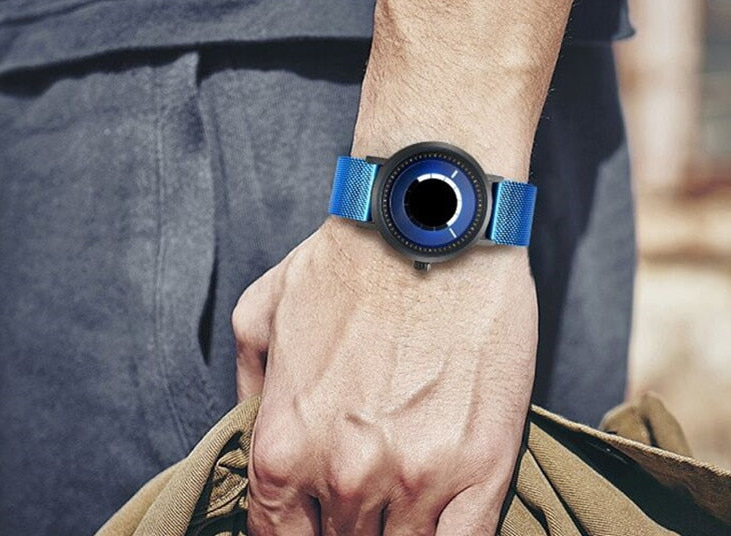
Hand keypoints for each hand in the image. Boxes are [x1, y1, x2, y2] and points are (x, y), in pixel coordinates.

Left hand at [232, 215, 537, 535]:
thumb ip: (249, 390)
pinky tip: (439, 517)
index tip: (311, 517)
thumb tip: (256, 434)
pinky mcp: (482, 468)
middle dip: (345, 523)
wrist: (429, 225)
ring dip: (397, 528)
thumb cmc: (350, 262)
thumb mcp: (262, 312)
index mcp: (285, 444)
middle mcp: (345, 474)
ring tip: (403, 488)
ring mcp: (417, 477)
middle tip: (364, 481)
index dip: (292, 534)